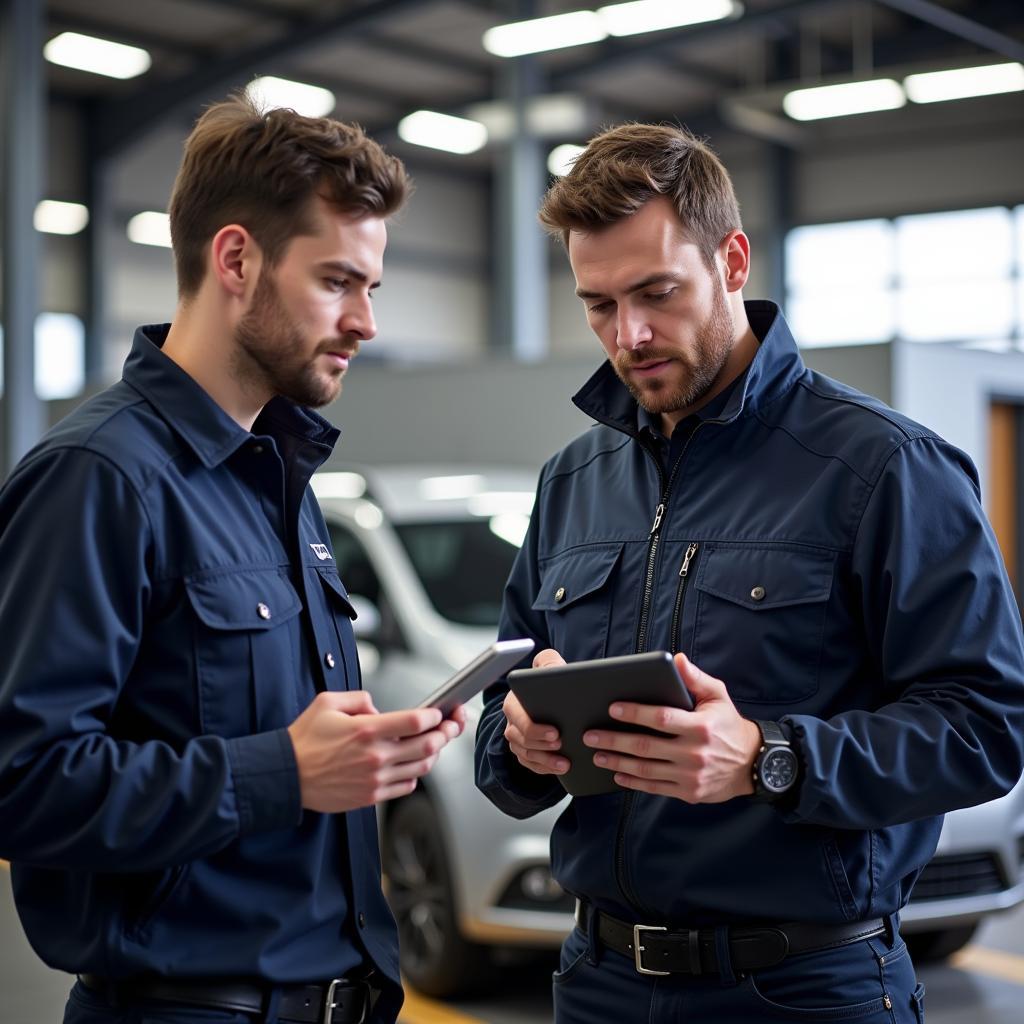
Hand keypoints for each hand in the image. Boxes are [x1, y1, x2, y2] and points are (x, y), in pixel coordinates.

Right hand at [288, 690, 456, 811]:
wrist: (286, 776)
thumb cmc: (304, 740)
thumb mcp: (327, 702)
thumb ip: (359, 698)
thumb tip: (378, 709)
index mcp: (366, 730)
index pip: (415, 722)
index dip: (435, 715)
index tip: (441, 711)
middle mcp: (375, 756)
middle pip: (427, 746)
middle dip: (447, 733)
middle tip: (452, 725)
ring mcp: (375, 779)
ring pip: (421, 768)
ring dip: (434, 754)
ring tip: (436, 743)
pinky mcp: (371, 796)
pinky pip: (406, 786)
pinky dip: (415, 774)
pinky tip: (411, 764)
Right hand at [502, 648, 568, 776]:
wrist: (553, 693)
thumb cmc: (550, 679)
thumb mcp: (549, 665)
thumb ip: (548, 661)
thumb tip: (550, 668)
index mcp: (514, 701)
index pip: (518, 717)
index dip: (534, 728)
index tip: (555, 732)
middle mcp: (512, 721)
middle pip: (520, 738)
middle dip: (541, 745)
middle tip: (562, 745)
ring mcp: (517, 738)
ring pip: (525, 754)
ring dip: (545, 760)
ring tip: (565, 763)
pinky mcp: (525, 751)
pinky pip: (530, 764)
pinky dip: (544, 769)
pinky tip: (561, 769)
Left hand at [581, 653, 760, 802]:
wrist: (753, 764)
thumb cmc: (728, 724)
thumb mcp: (718, 696)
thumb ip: (696, 678)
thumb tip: (676, 659)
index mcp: (700, 727)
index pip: (661, 718)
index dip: (635, 713)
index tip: (612, 708)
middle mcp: (694, 753)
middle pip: (646, 747)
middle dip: (614, 740)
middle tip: (590, 735)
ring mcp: (690, 776)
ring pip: (646, 770)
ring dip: (618, 762)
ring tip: (597, 754)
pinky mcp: (688, 792)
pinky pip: (655, 787)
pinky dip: (633, 782)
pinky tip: (617, 774)